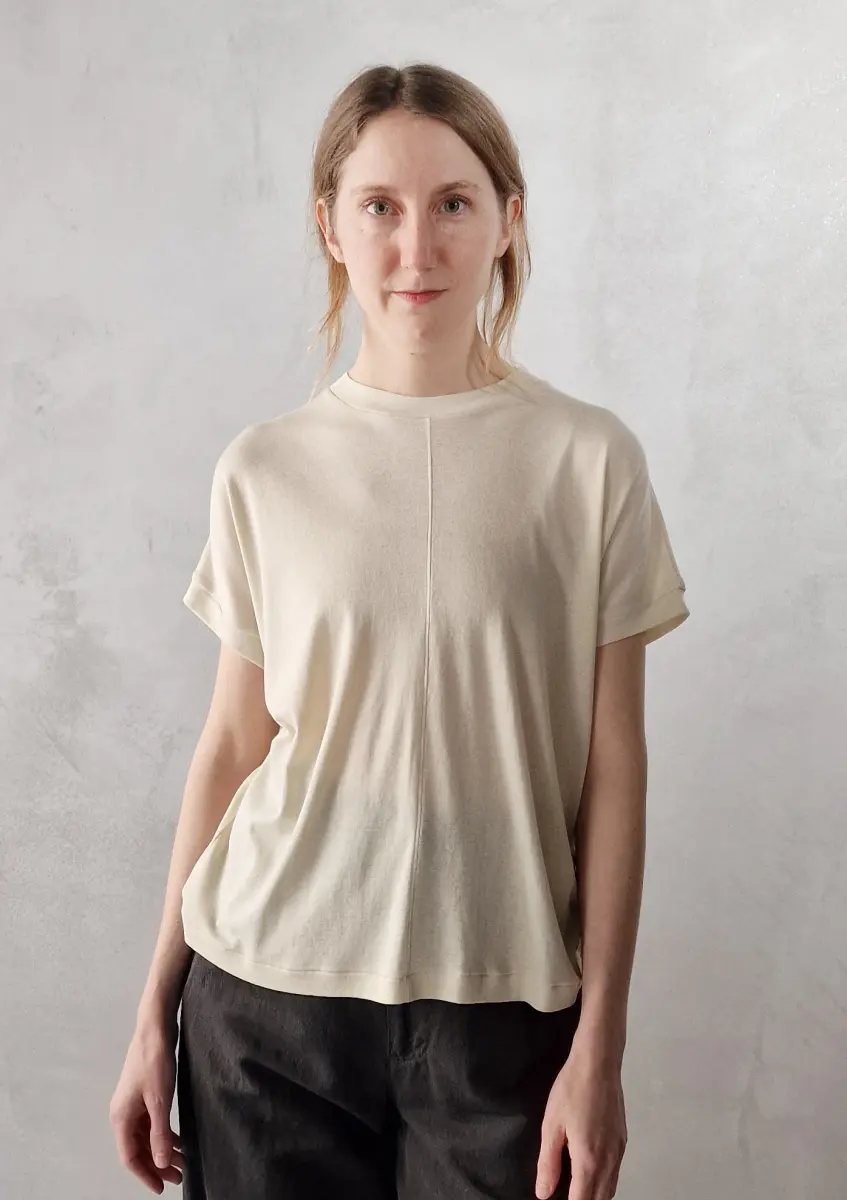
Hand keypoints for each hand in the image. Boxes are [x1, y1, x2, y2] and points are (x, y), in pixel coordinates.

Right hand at [109, 1019, 185, 1192]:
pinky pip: (151, 1123)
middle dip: (156, 1165)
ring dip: (161, 1151)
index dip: (145, 1174)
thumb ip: (159, 1133)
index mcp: (121, 1117)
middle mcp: (124, 1113)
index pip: (130, 1156)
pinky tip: (177, 1141)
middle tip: (177, 1177)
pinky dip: (162, 1134)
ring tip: (181, 1162)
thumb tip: (159, 1163)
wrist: (155, 1029)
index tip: (161, 1188)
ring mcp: (133, 1104)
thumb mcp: (160, 1100)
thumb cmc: (154, 1061)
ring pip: (145, 1136)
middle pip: (138, 1148)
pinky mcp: (144, 1095)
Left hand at [535, 1043, 626, 1199]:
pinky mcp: (623, 1140)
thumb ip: (548, 1163)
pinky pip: (616, 1172)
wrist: (599, 1062)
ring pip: (611, 1188)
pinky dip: (605, 1181)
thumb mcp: (551, 1125)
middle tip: (566, 1194)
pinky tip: (590, 1170)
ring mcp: (619, 1150)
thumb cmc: (572, 1089)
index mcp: (589, 1160)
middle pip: (600, 1199)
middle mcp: (609, 1160)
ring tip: (577, 1186)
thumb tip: (544, 1193)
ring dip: (596, 1194)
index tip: (557, 1199)